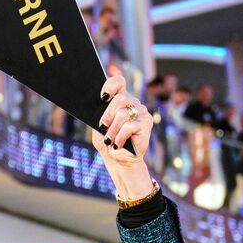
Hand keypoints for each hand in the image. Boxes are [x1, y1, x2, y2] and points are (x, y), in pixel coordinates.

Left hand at [92, 75, 154, 199]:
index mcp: (120, 100)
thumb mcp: (98, 127)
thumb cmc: (107, 142)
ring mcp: (141, 111)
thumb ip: (99, 114)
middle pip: (120, 98)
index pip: (118, 82)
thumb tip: (96, 105)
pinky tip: (118, 144)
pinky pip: (129, 126)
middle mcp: (132, 103)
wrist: (117, 159)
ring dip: (113, 129)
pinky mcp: (147, 123)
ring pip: (123, 114)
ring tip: (110, 140)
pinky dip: (120, 137)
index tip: (103, 97)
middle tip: (103, 126)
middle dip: (108, 114)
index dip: (111, 85)